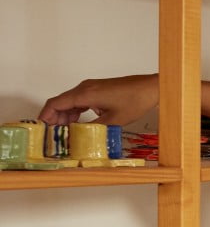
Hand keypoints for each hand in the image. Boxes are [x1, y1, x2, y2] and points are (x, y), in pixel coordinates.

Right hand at [40, 75, 158, 126]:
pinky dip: (75, 111)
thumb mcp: (113, 120)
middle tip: (53, 134)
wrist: (151, 88)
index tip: (41, 128)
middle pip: (60, 102)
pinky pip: (80, 100)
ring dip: (65, 116)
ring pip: (70, 102)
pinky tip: (78, 123)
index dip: (45, 116)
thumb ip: (92, 129)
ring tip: (64, 132)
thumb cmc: (135, 101)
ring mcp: (91, 88)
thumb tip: (77, 138)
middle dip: (54, 118)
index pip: (56, 103)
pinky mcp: (98, 90)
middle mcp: (84, 88)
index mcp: (84, 93)